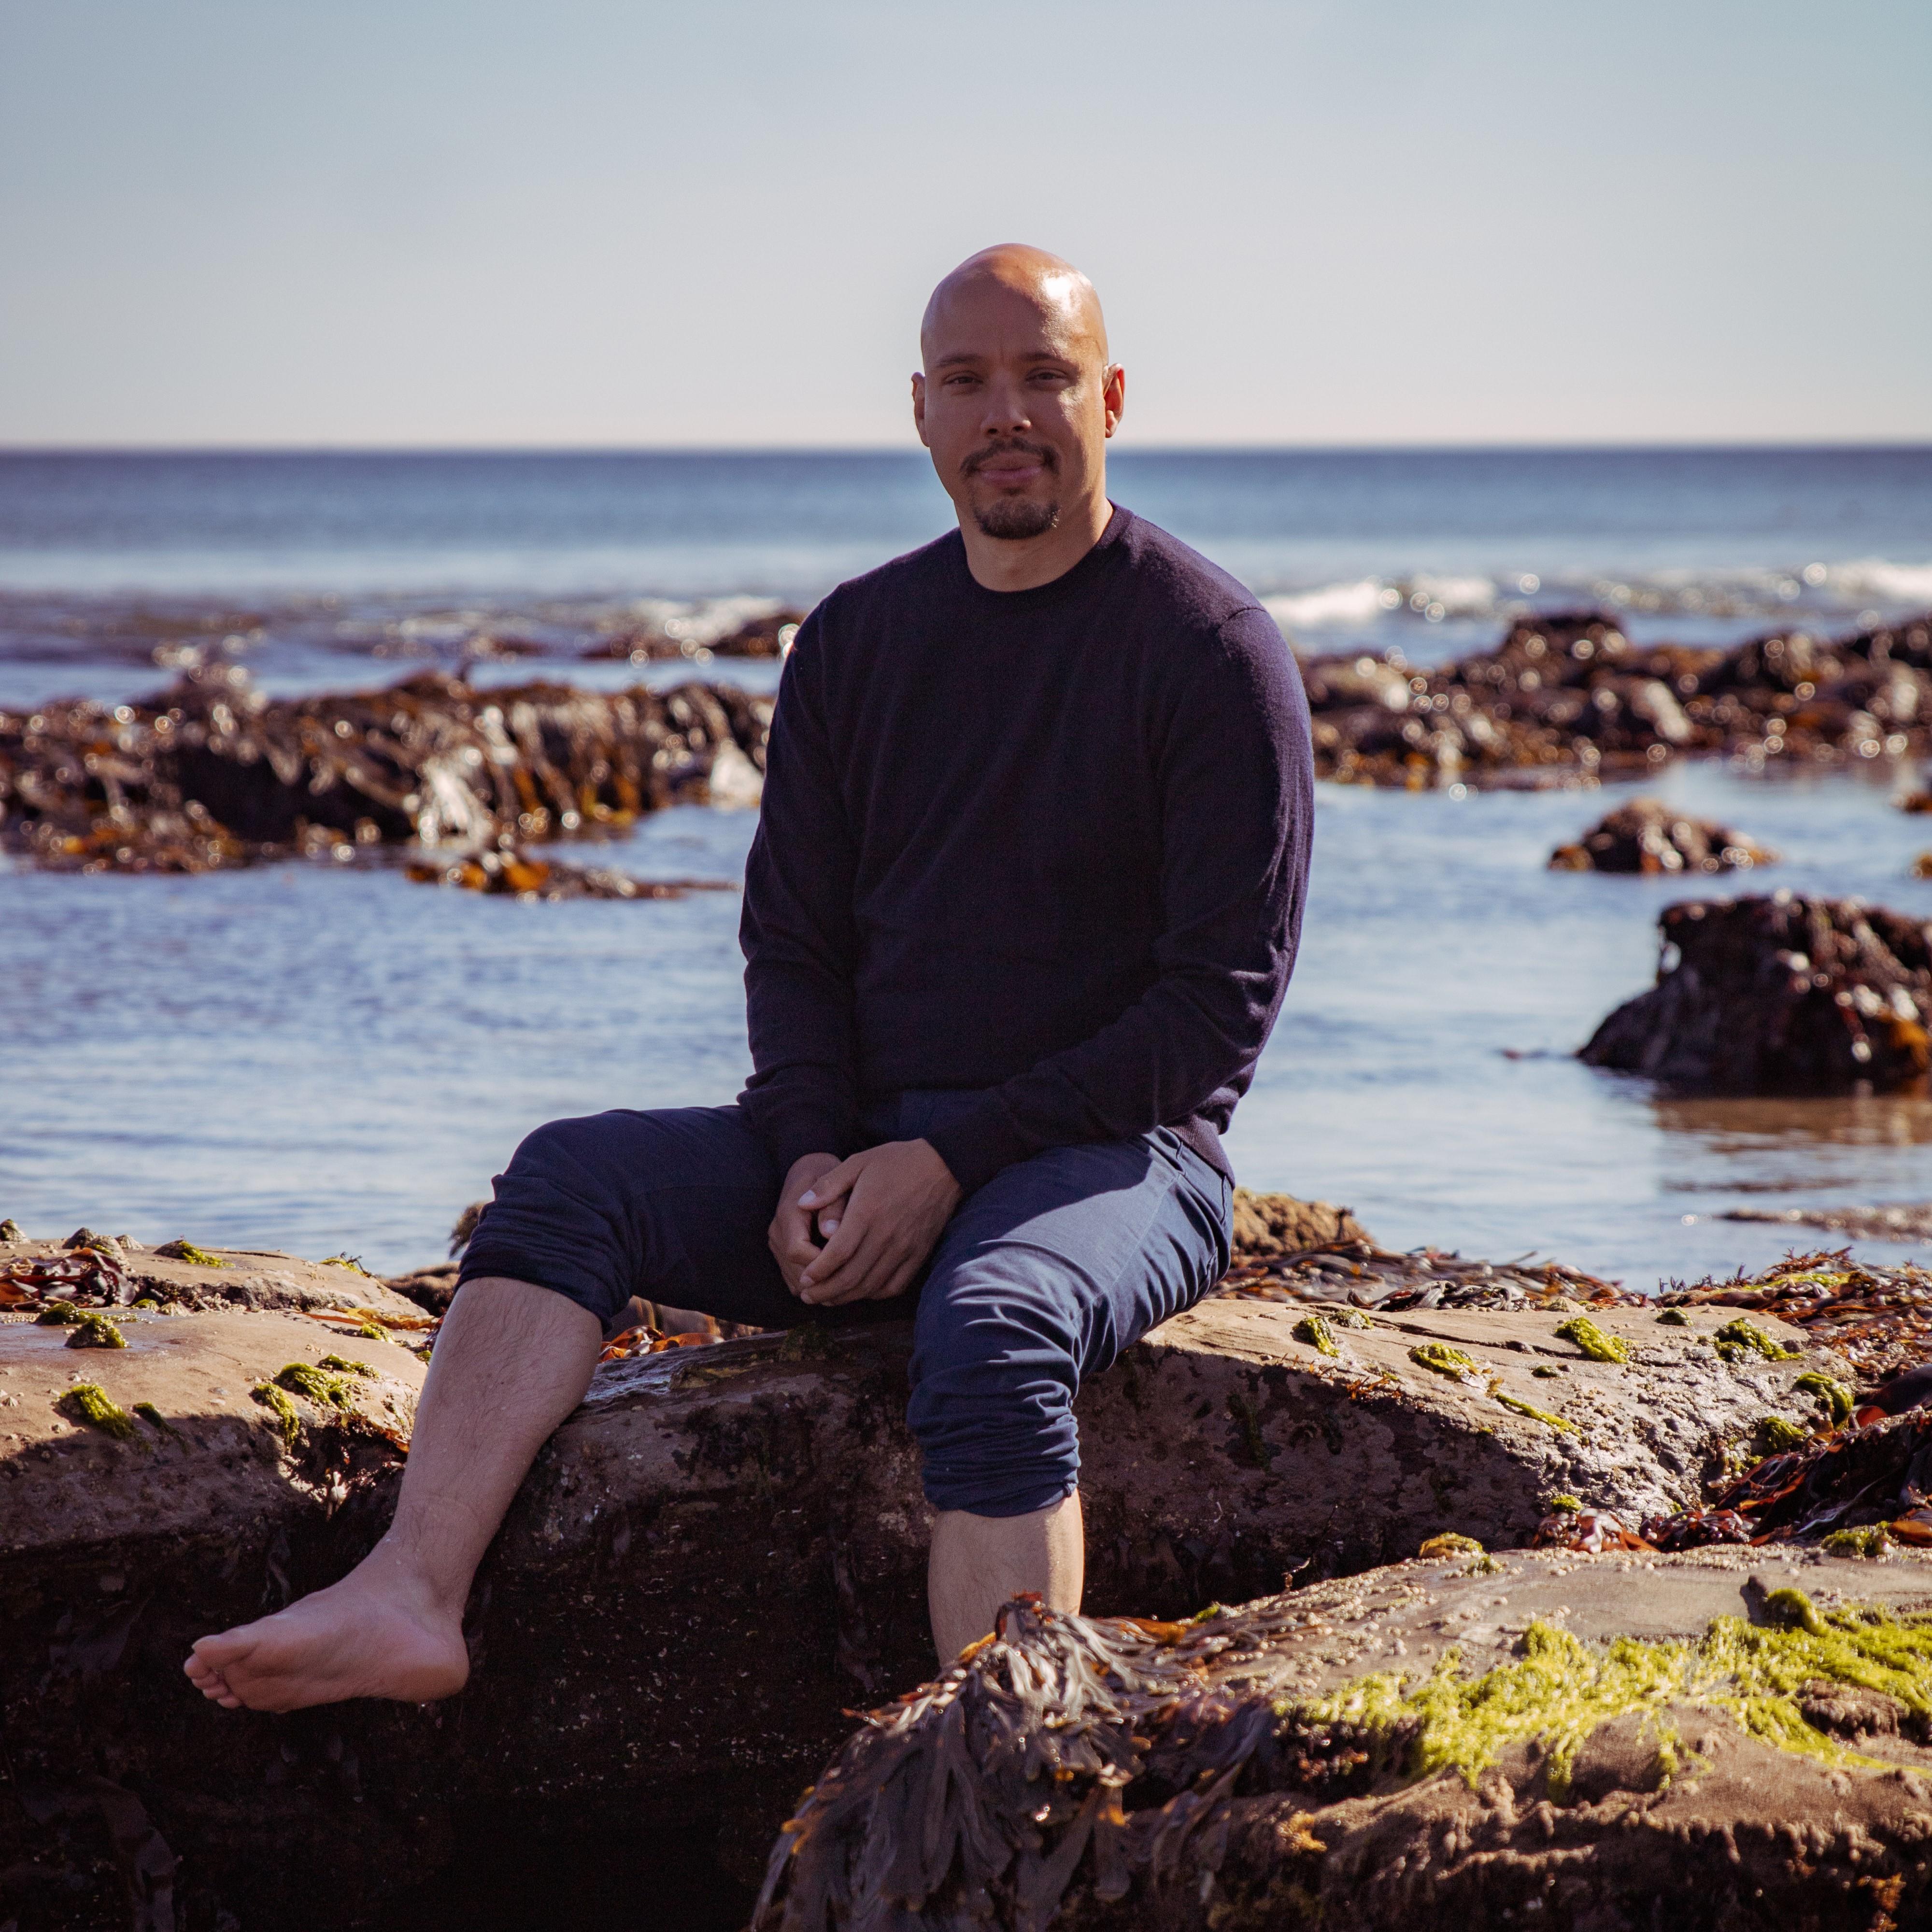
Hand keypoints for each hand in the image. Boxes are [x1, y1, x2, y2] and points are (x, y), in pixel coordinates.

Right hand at [769, 1152, 840, 1296]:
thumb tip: (831, 1234)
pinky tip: (838, 1280)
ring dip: (820, 1285)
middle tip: (854, 1280)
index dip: (822, 1263)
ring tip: (849, 1283)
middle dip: (824, 1279)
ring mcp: (777, 1244)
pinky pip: (795, 1279)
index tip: (849, 1264)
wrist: (810, 1172)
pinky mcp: (781, 1253)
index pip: (797, 1251)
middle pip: (795, 1270)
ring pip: (795, 1279)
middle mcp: (777, 1231)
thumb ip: (833, 1208)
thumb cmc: (829, 1177)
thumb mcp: (836, 1184)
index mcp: (788, 1213)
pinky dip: (815, 1284)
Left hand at [795, 1139, 962, 1306]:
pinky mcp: (919, 1254)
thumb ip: (828, 1184)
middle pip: (851, 1276)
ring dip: (846, 1297)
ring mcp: (905, 1248)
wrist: (943, 1166)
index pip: (837, 1253)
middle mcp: (886, 1235)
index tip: (804, 1279)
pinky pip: (895, 1285)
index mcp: (867, 1212)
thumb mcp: (859, 1162)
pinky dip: (876, 1293)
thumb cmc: (898, 1161)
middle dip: (825, 1291)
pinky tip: (862, 1292)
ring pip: (871, 1285)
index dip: (818, 1271)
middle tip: (808, 1297)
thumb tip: (801, 1203)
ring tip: (828, 1299)